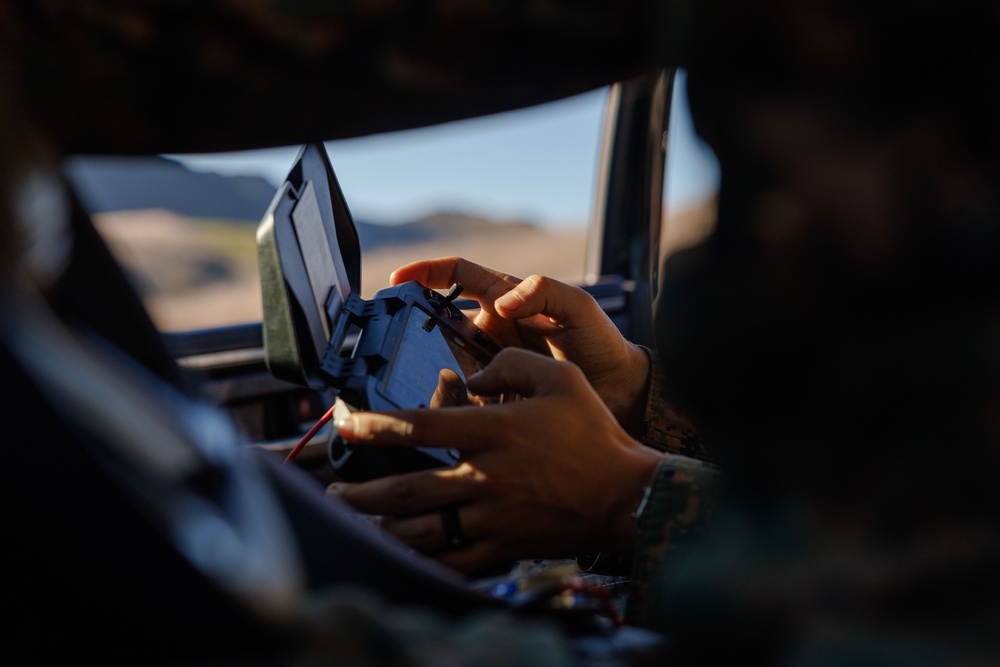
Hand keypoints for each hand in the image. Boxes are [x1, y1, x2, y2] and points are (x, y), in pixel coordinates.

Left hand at [332, 348, 661, 573]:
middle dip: (362, 493)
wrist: (625, 495)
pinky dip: (419, 558)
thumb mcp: (560, 377)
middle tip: (334, 492)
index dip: (375, 426)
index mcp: (495, 431)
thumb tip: (470, 373)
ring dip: (380, 527)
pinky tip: (398, 552)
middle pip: (408, 489)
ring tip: (355, 521)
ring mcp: (493, 516)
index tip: (346, 426)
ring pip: (422, 530)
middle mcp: (486, 475)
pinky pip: (451, 559)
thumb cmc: (593, 432)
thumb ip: (510, 365)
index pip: (421, 426)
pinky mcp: (504, 545)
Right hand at [391, 257, 650, 433]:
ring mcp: (491, 363)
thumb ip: (545, 292)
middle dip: (415, 325)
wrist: (623, 394)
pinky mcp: (494, 395)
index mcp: (506, 299)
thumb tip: (503, 301)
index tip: (398, 279)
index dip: (426, 272)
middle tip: (393, 337)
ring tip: (411, 375)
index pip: (458, 275)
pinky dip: (448, 397)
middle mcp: (492, 330)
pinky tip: (439, 406)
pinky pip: (463, 393)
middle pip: (440, 320)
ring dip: (427, 365)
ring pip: (445, 359)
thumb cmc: (601, 344)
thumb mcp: (579, 308)